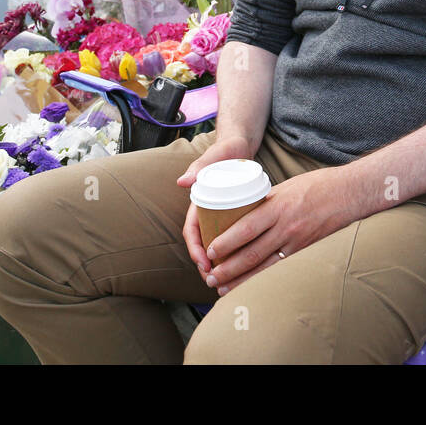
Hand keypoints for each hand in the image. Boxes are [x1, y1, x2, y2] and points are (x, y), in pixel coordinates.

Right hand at [178, 133, 255, 276]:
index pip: (192, 230)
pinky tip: (242, 263)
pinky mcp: (232, 214)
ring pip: (216, 242)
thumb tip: (183, 181)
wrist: (239, 144)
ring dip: (219, 261)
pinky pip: (229, 236)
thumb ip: (200, 166)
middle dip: (206, 263)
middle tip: (215, 280)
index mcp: (198, 201)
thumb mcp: (215, 156)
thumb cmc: (226, 149)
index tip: (203, 263)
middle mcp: (206, 210)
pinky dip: (232, 250)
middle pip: (203, 242)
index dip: (195, 248)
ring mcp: (219, 213)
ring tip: (228, 278)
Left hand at [203, 168, 356, 294]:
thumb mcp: (286, 187)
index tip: (209, 252)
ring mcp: (298, 241)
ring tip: (222, 288)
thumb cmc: (318, 185)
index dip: (225, 243)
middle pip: (251, 253)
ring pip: (264, 266)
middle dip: (227, 269)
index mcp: (277, 206)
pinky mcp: (307, 250)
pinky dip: (263, 279)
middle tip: (210, 277)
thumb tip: (242, 213)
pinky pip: (281, 268)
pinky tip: (251, 286)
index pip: (245, 228)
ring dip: (241, 280)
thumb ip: (266, 203)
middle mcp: (286, 226)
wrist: (351, 192)